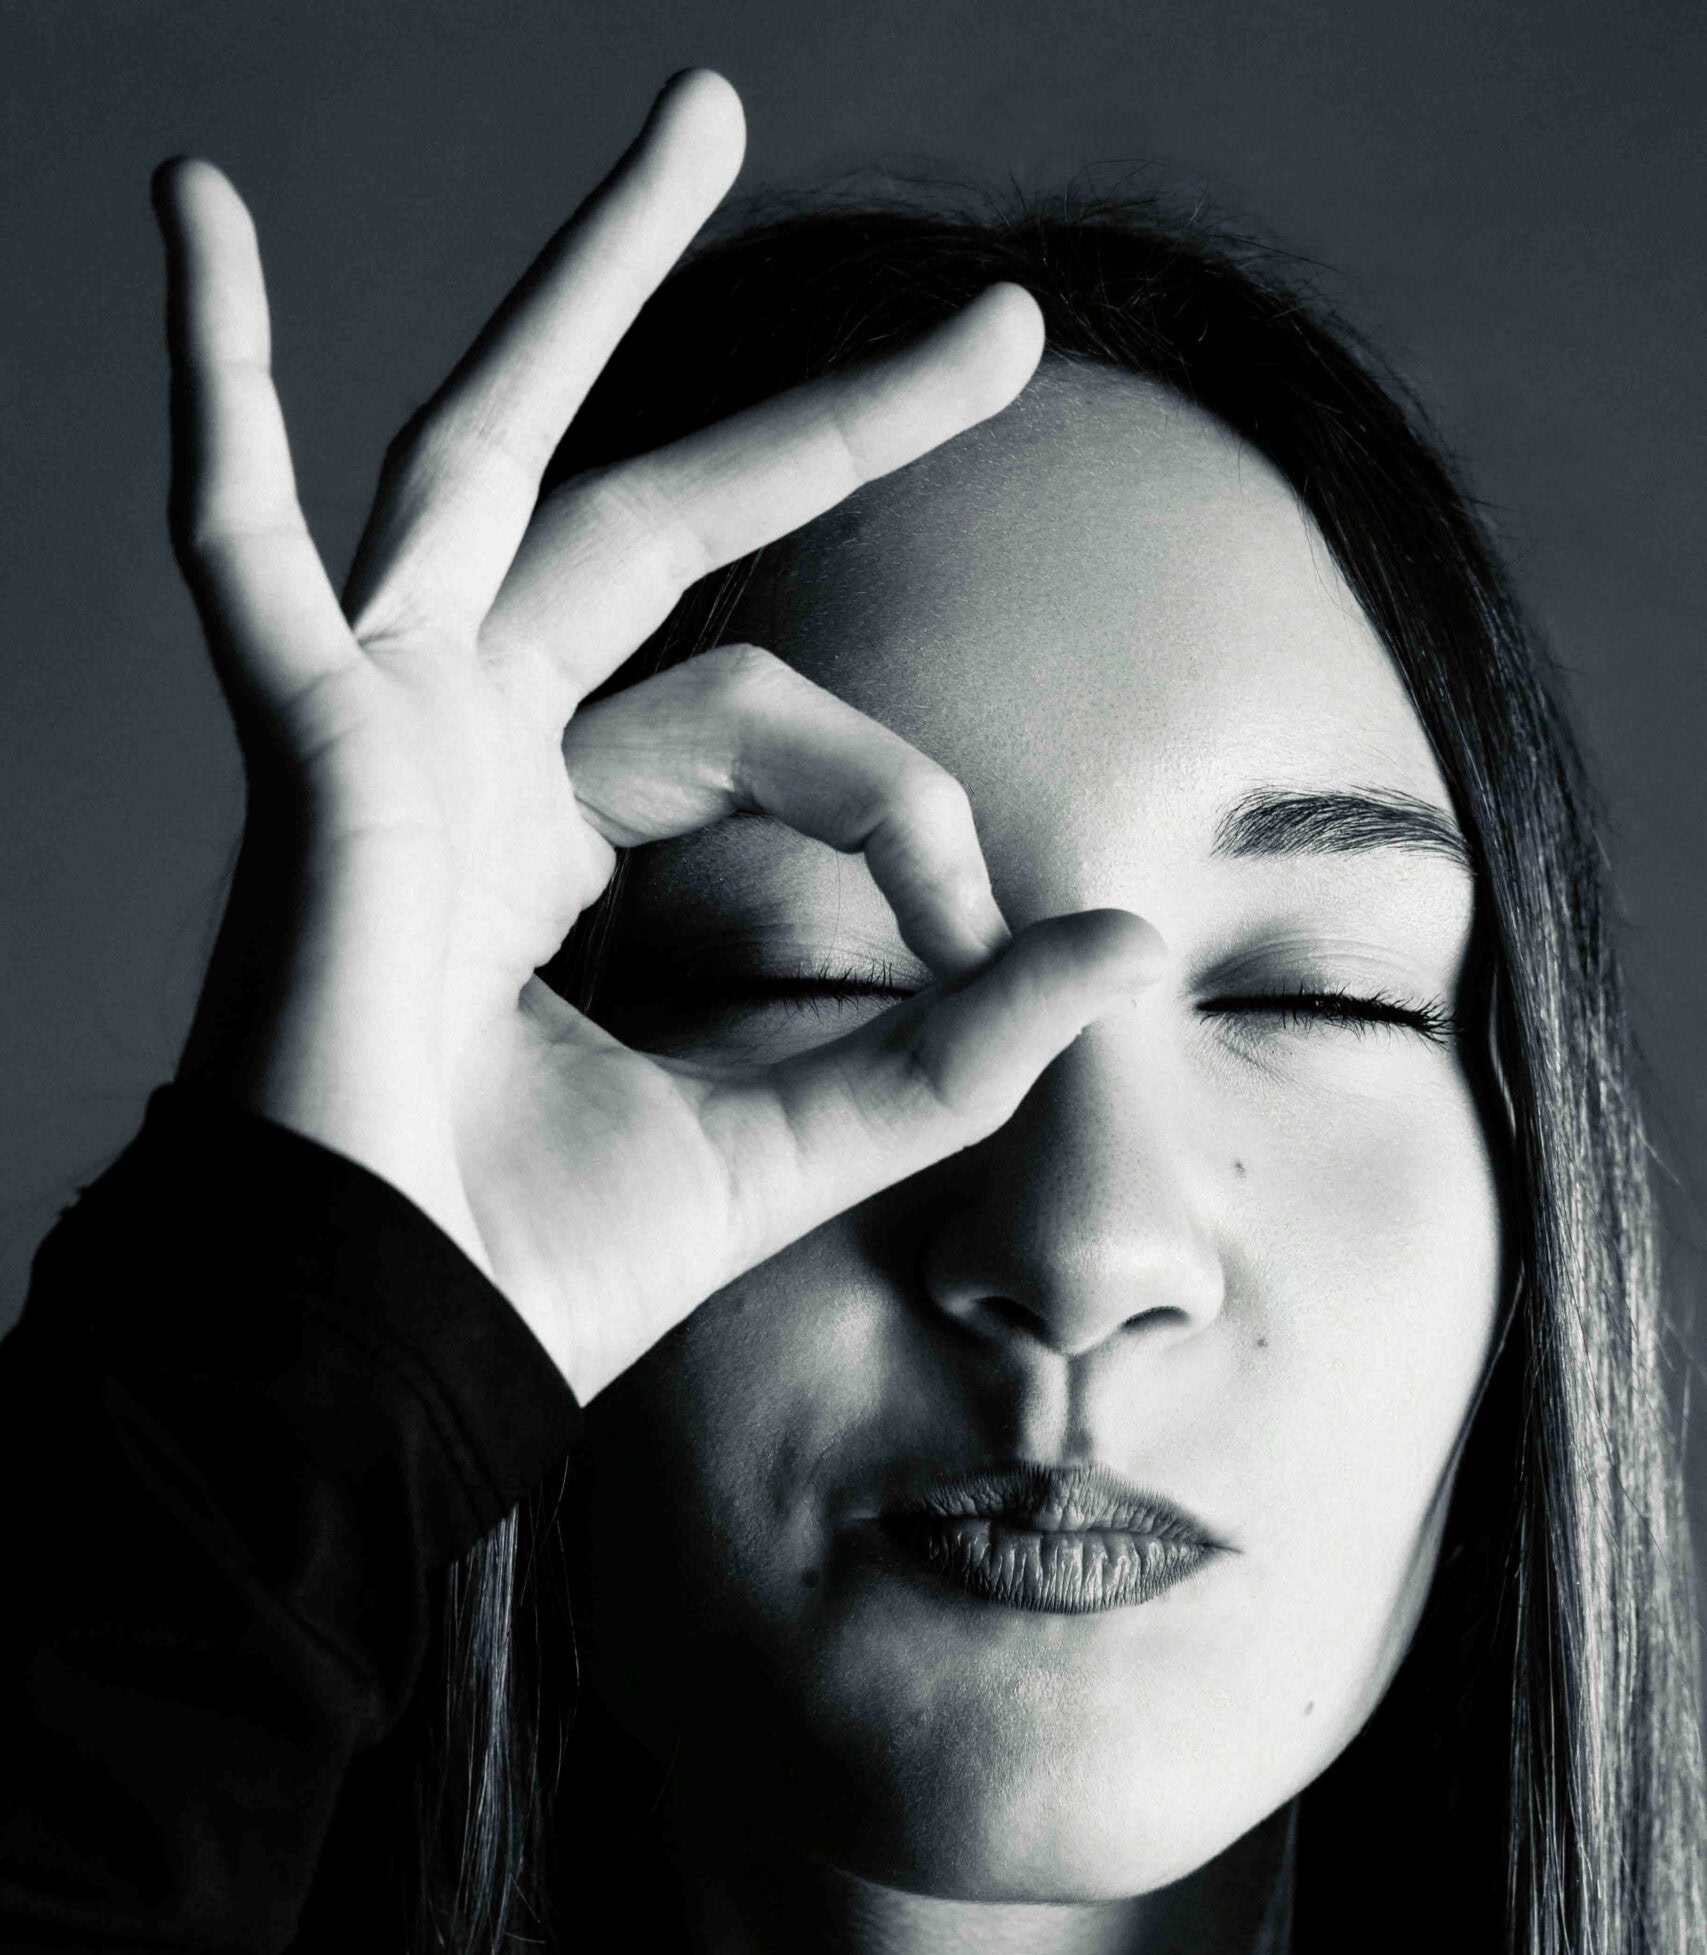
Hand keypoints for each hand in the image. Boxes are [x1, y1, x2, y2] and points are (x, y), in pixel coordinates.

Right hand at [156, 70, 1159, 1399]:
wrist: (397, 1350)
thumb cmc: (544, 1267)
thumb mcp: (794, 1135)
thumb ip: (951, 1045)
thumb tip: (1136, 942)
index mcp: (566, 838)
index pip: (777, 726)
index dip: (909, 808)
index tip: (983, 935)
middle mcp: (478, 752)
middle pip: (666, 520)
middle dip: (833, 422)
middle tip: (1010, 332)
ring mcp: (391, 727)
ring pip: (499, 450)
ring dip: (587, 278)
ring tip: (697, 114)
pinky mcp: (311, 745)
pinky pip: (239, 537)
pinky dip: (211, 379)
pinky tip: (196, 215)